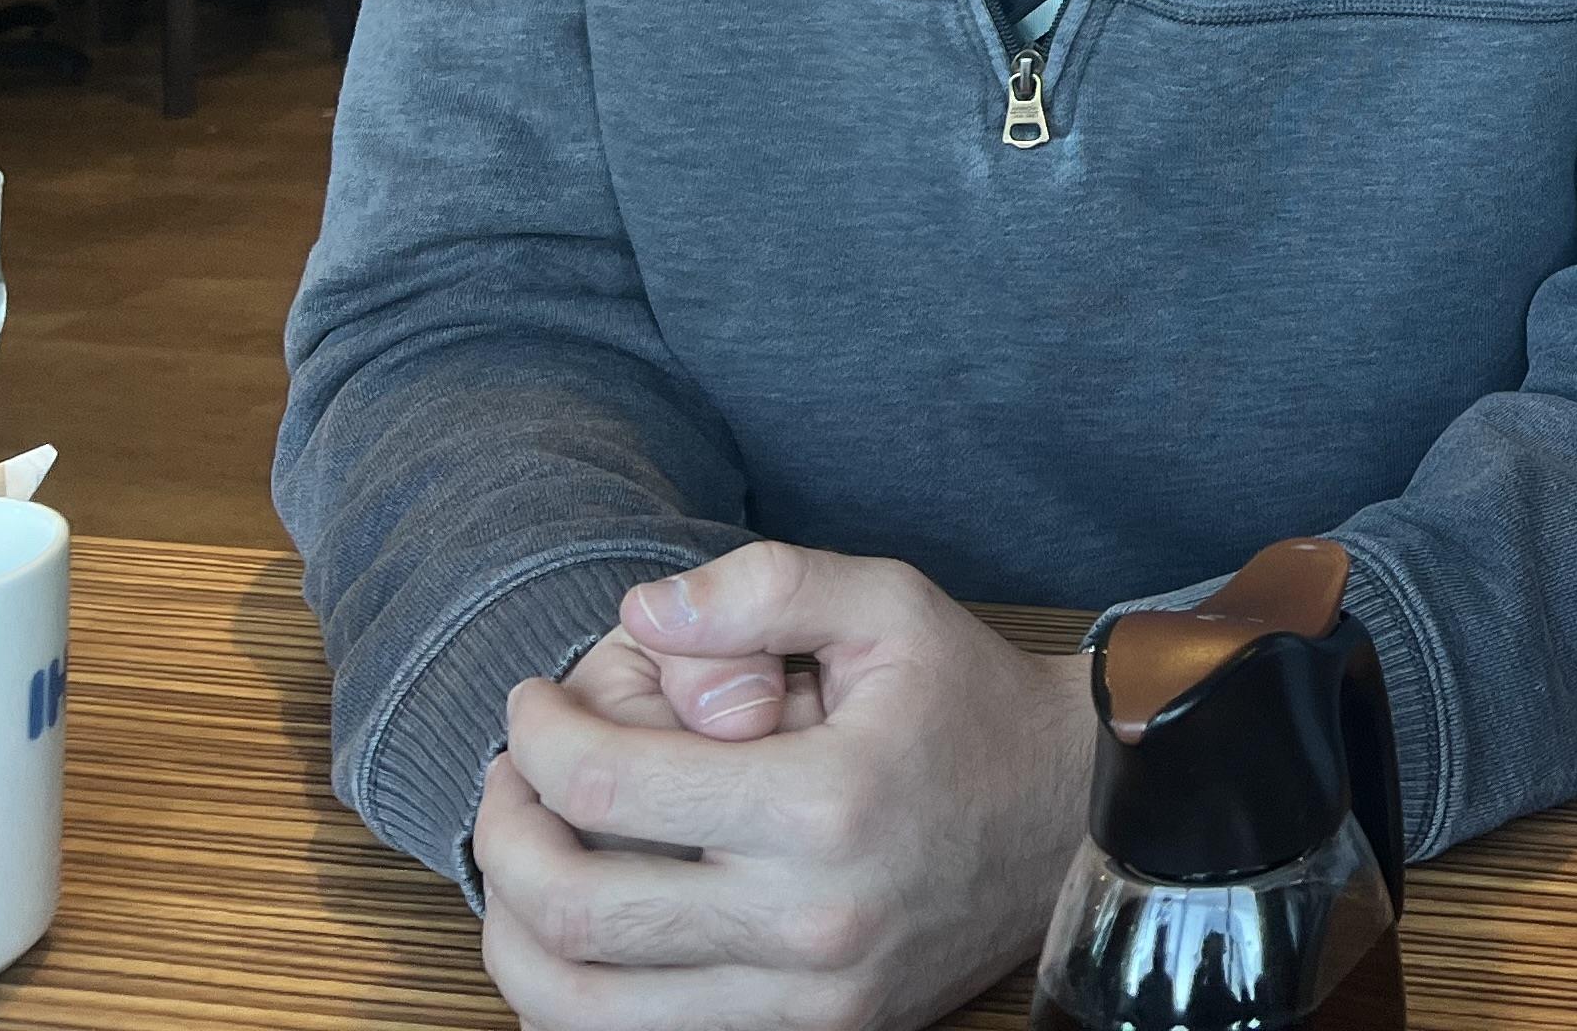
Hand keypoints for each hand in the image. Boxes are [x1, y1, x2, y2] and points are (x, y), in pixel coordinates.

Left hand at [475, 543, 1093, 1030]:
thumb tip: (640, 613)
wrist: (1073, 819)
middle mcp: (808, 921)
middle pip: (576, 910)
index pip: (609, 785)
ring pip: (585, 1010)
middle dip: (504, 835)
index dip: (538, 737)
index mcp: (823, 804)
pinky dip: (576, 1001)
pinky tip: (573, 933)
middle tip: (506, 779)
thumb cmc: (970, 704)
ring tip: (519, 860)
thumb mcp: (890, 605)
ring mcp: (809, 1000)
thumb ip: (766, 587)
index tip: (532, 703)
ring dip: (514, 937)